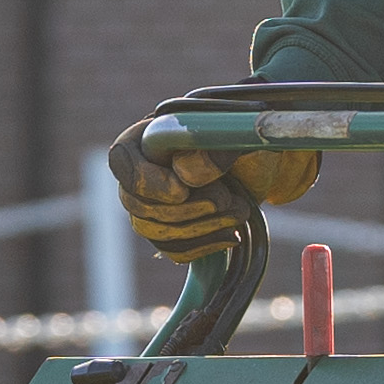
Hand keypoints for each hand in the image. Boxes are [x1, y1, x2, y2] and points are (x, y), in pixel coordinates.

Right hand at [107, 115, 319, 263]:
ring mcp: (153, 205)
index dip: (150, 182)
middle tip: (226, 200)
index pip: (123, 163)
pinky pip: (174, 250)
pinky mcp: (171, 230)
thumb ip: (210, 148)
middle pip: (139, 205)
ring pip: (155, 232)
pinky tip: (233, 234)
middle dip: (187, 210)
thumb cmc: (242, 136)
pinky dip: (204, 246)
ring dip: (200, 229)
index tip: (182, 191)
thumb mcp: (232, 134)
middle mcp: (141, 172)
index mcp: (145, 137)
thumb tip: (185, 172)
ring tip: (239, 212)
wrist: (260, 160)